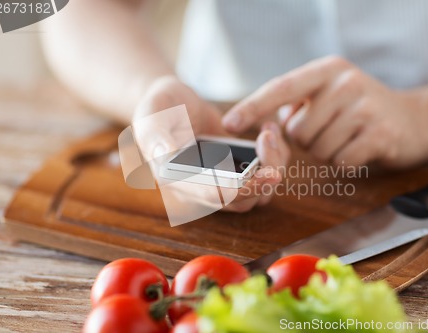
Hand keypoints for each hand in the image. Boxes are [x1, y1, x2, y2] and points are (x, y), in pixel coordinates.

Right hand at [132, 76, 289, 213]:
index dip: (236, 190)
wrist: (175, 103)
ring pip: (259, 191)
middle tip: (271, 149)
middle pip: (242, 200)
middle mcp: (203, 188)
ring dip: (273, 166)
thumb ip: (155, 137)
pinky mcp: (240, 167)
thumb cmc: (158, 110)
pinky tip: (269, 128)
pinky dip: (276, 156)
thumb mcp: (151, 117)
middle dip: (262, 180)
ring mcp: (224, 180)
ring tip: (269, 133)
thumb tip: (166, 156)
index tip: (258, 175)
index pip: (212, 196)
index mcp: (180, 182)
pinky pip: (265, 173)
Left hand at [222, 57, 427, 167]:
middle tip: (334, 129)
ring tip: (350, 136)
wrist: (416, 121)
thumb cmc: (362, 110)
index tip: (228, 124)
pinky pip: (340, 161)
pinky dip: (346, 162)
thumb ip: (298, 102)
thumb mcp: (330, 93)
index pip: (280, 88)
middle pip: (297, 131)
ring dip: (328, 151)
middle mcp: (345, 83)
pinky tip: (362, 148)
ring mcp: (365, 107)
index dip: (252, 107)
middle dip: (308, 139)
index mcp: (327, 70)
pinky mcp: (380, 134)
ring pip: (317, 149)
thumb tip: (266, 121)